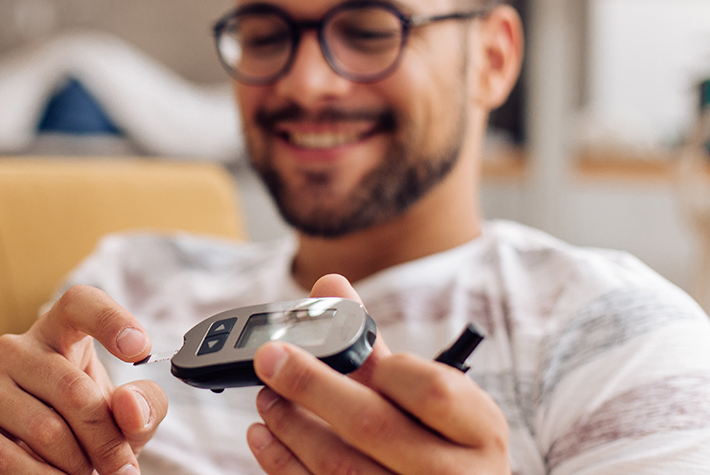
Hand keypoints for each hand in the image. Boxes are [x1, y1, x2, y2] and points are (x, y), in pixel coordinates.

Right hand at [0, 284, 168, 473]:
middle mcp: (13, 350)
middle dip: (107, 442)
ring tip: (81, 473)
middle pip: (76, 391)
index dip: (110, 320)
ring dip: (77, 466)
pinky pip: (10, 458)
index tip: (140, 350)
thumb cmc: (80, 435)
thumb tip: (131, 408)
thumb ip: (142, 408)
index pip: (79, 304)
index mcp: (56, 334)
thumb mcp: (122, 421)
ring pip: (48, 431)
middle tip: (122, 469)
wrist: (23, 473)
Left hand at [246, 275, 508, 474]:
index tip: (352, 352)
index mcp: (479, 432)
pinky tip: (264, 435)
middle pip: (373, 425)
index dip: (388, 369)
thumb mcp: (425, 396)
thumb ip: (375, 346)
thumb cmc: (437, 441)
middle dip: (311, 385)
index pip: (432, 389)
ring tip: (266, 396)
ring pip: (339, 466)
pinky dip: (282, 462)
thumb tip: (329, 286)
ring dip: (290, 425)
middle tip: (270, 357)